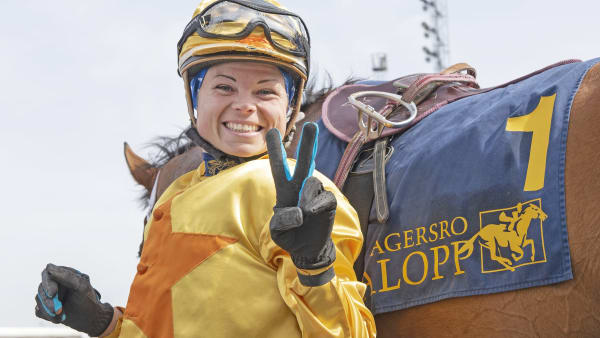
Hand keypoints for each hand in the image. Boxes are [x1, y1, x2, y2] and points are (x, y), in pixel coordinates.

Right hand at [35, 264, 113, 336]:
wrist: (90, 318)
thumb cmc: (88, 299)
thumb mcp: (81, 286)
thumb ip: (67, 276)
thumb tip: (50, 269)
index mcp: (63, 275)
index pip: (48, 273)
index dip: (48, 283)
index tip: (53, 294)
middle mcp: (54, 284)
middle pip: (41, 288)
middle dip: (48, 301)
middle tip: (57, 310)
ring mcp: (49, 296)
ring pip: (39, 300)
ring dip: (49, 310)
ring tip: (62, 315)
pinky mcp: (46, 307)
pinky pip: (39, 311)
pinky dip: (48, 316)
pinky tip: (59, 318)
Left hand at [266, 123, 336, 279]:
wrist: (307, 249)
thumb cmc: (289, 236)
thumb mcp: (277, 231)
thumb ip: (283, 221)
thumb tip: (299, 211)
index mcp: (284, 190)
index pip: (279, 167)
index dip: (275, 150)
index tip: (271, 131)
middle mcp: (301, 187)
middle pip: (305, 162)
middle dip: (307, 144)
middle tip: (311, 125)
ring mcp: (316, 193)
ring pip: (312, 184)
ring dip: (306, 198)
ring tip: (302, 215)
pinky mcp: (328, 203)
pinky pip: (324, 198)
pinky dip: (317, 206)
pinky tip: (312, 214)